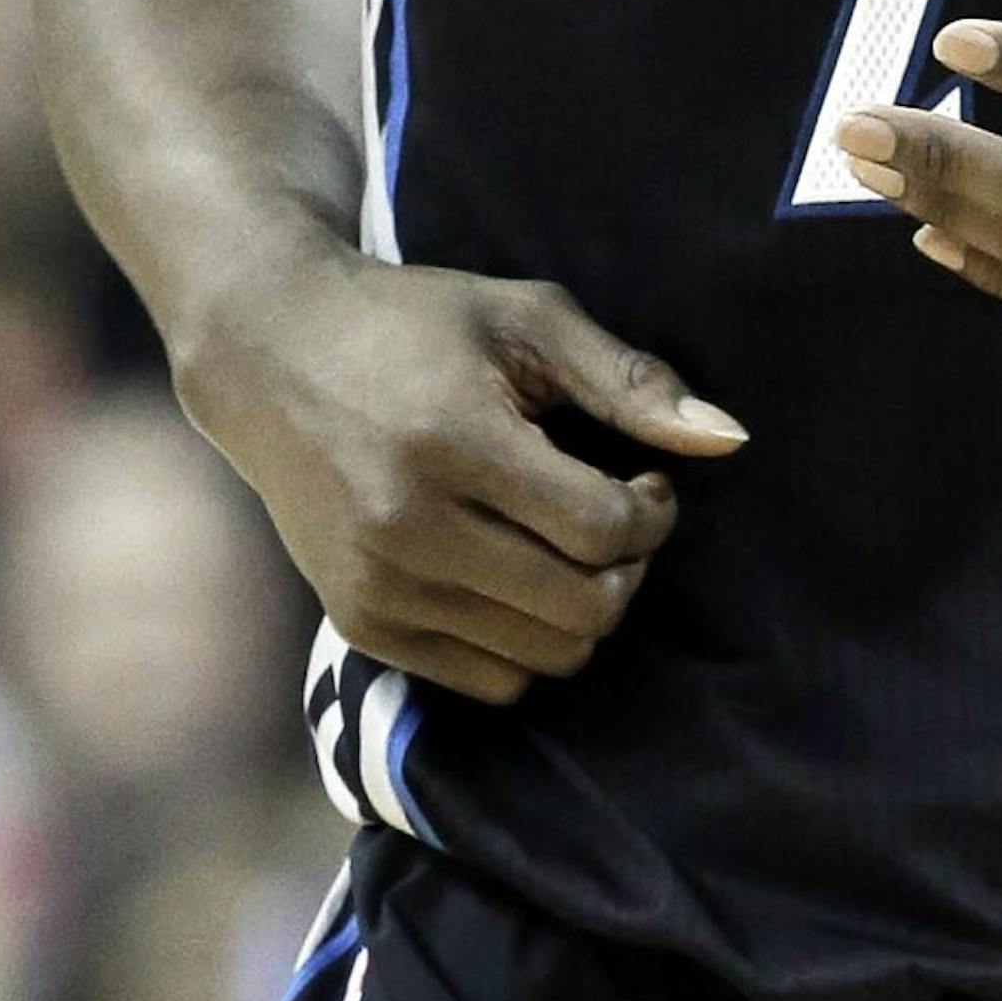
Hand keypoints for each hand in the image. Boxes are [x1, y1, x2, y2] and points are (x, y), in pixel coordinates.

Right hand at [178, 255, 747, 703]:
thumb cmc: (415, 323)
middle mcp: (407, 530)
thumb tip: (730, 439)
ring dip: (583, 609)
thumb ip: (630, 381)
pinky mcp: (359, 625)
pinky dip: (526, 642)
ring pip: (544, 657)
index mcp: (453, 443)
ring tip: (566, 543)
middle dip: (628, 567)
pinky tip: (516, 572)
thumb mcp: (526, 318)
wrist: (271, 354)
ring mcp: (377, 588)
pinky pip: (489, 682)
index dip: (654, 511)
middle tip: (618, 514)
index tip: (646, 476)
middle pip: (582, 608)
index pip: (602, 530)